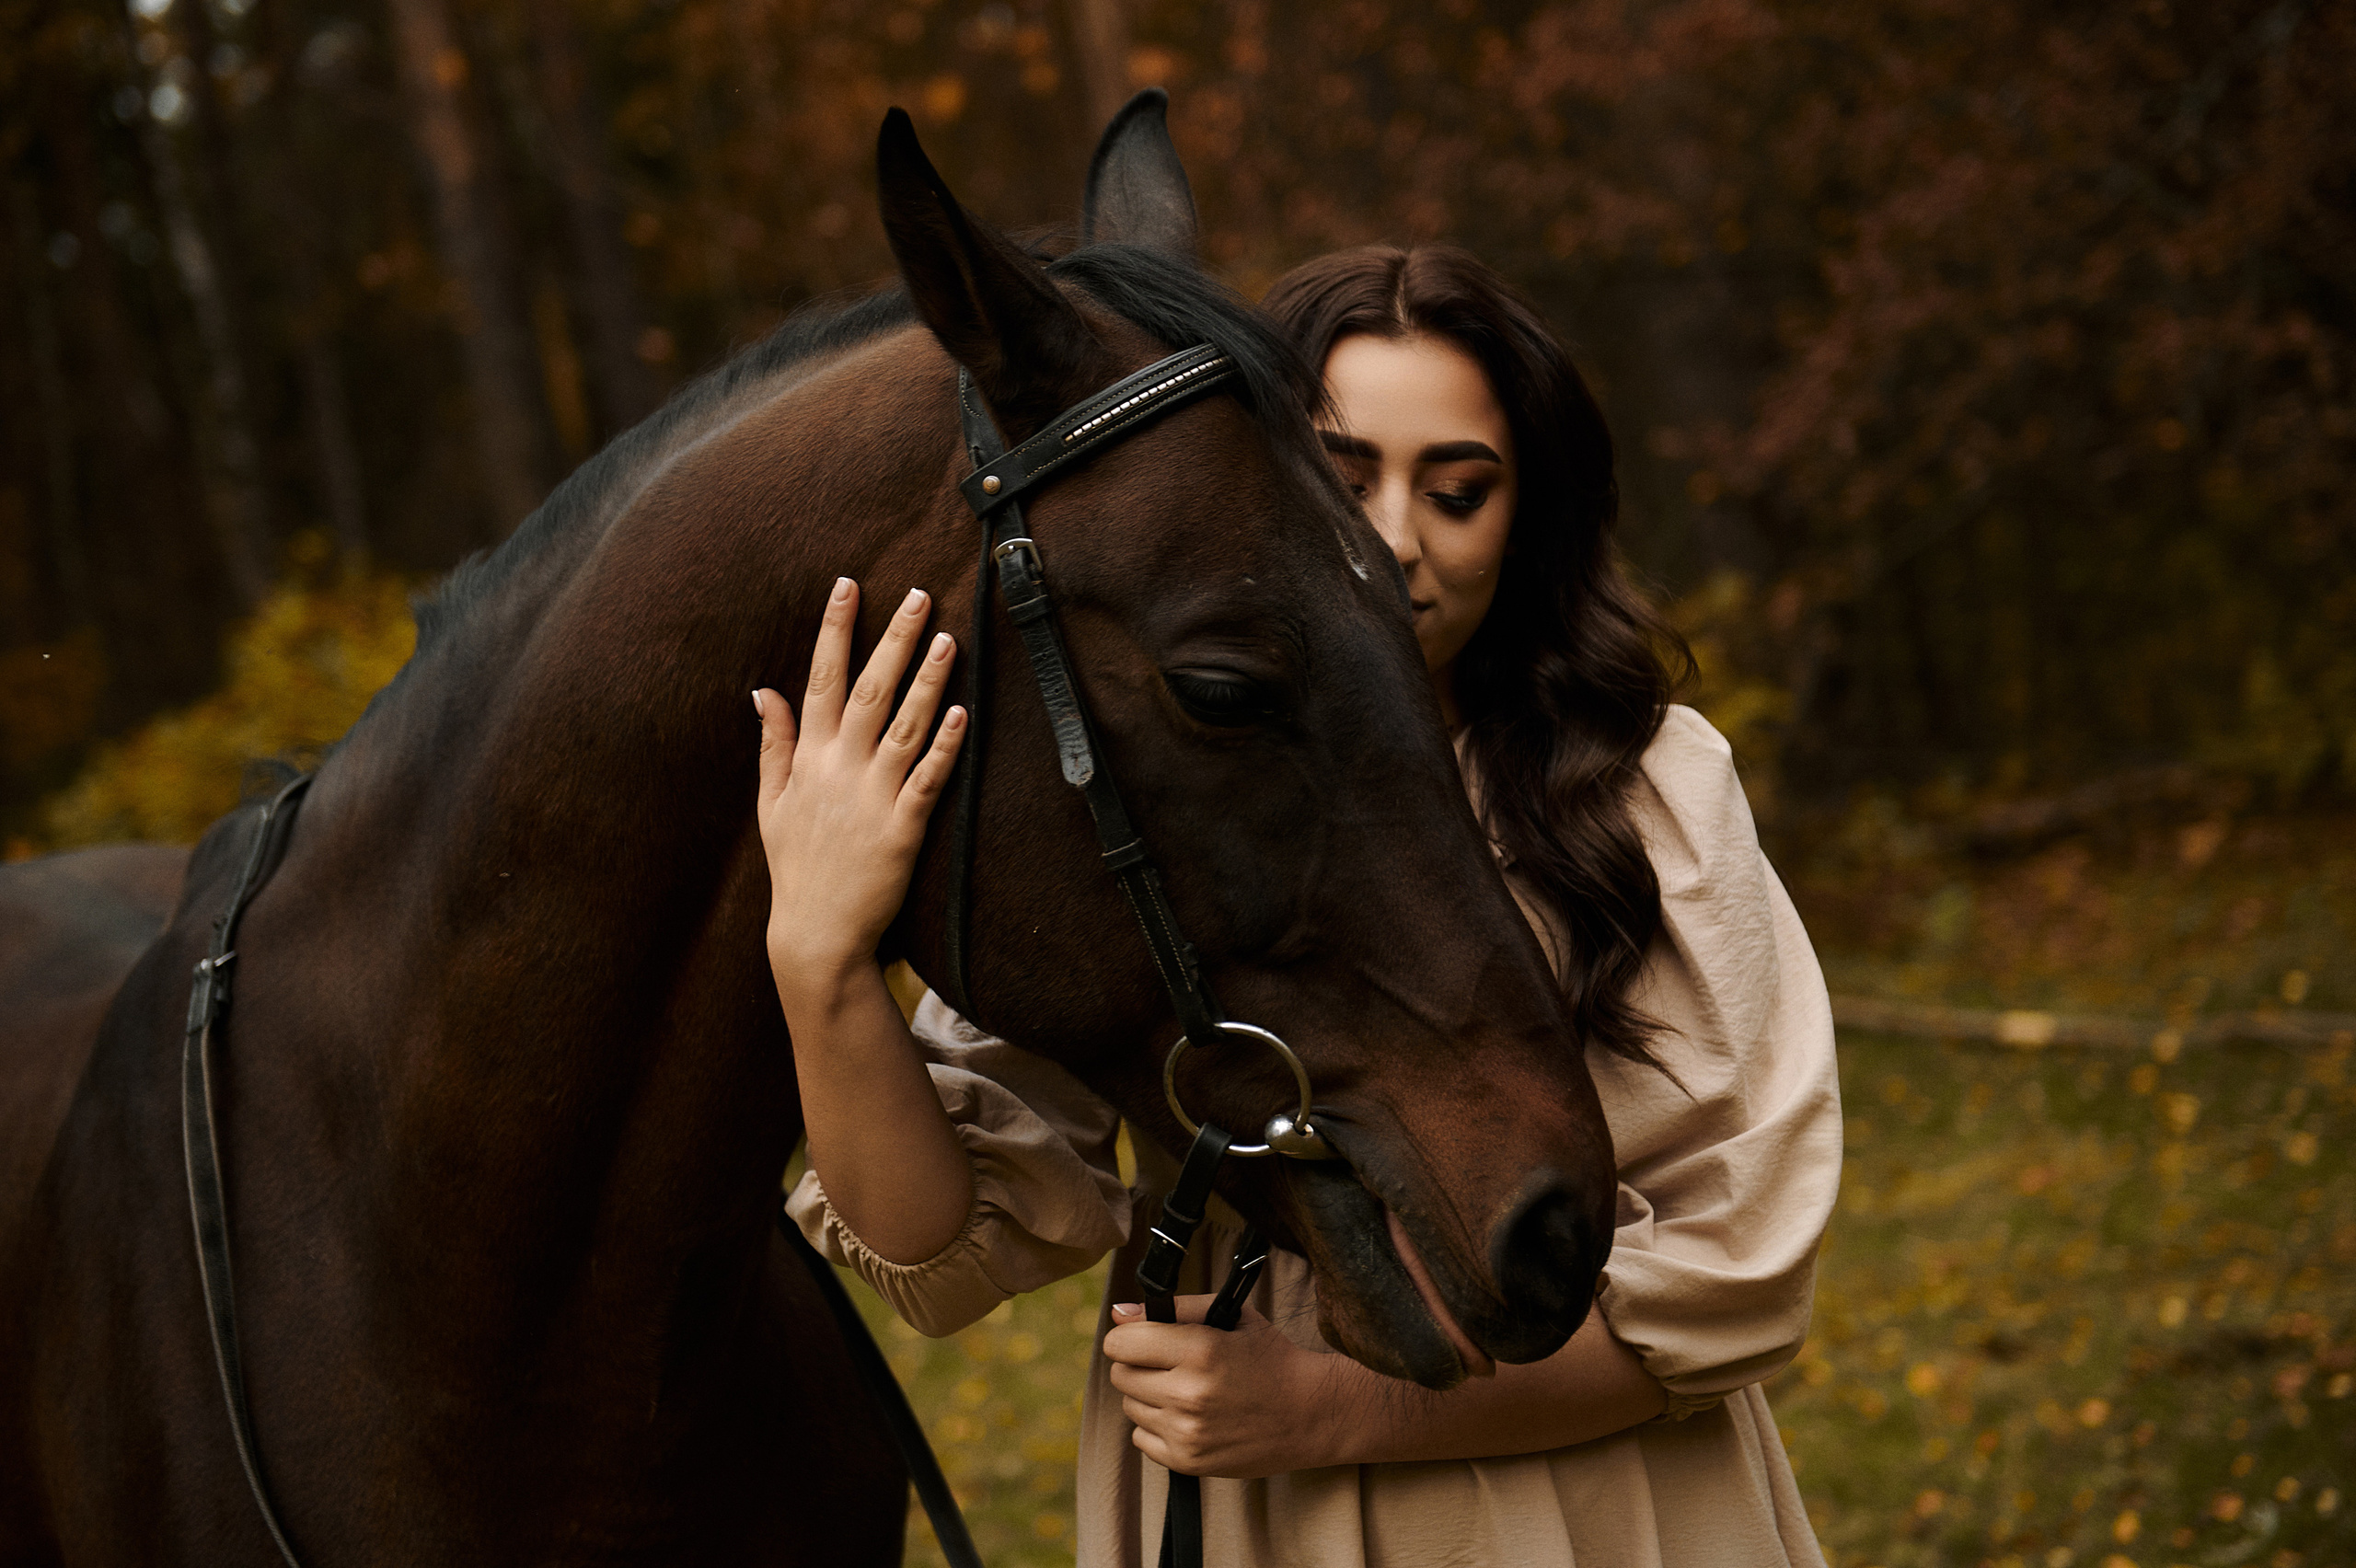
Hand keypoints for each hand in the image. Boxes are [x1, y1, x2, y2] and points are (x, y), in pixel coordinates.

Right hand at [757, 577, 963, 1004]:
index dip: (834, 630)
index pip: (821, 678)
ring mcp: (873, 796)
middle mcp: (840, 768)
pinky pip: (928, 779)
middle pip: (870, 689)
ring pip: (905, 725)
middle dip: (892, 637)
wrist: (816, 932)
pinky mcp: (903, 828)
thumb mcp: (770, 802)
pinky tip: (961, 713)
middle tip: (915, 593)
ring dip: (927, 679)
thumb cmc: (796, 866)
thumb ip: (773, 743)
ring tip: (947, 637)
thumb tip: (762, 690)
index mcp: (809, 757)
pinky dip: (944, 746)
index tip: (846, 586)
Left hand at [1103, 1295, 1347, 1478]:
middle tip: (1171, 1363)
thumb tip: (1120, 1312)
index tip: (1145, 1337)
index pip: (1120, 1342)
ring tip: (1186, 1389)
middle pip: (1120, 1374)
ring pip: (1129, 1406)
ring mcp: (1187, 1432)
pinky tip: (1189, 1416)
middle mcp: (1189, 1394)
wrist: (1310, 1413)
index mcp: (1200, 1351)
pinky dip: (1158, 1426)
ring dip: (1149, 1395)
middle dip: (1139, 1364)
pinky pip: (1141, 1438)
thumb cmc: (1270, 1358)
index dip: (1129, 1335)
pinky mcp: (1188, 1461)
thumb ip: (1174, 1307)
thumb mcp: (1231, 1316)